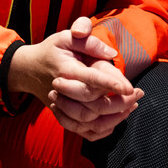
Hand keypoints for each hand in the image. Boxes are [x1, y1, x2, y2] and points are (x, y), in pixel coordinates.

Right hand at [8, 17, 142, 140]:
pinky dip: (100, 131)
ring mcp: (62, 107)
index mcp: (67, 70)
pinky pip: (82, 131)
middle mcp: (63, 92)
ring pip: (89, 122)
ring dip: (113, 117)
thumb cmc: (52, 50)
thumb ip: (89, 42)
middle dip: (119, 102)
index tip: (130, 88)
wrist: (28, 69)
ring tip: (132, 106)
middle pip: (93, 104)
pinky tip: (116, 120)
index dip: (111, 83)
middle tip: (139, 94)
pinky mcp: (63, 116)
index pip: (91, 79)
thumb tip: (111, 53)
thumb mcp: (67, 37)